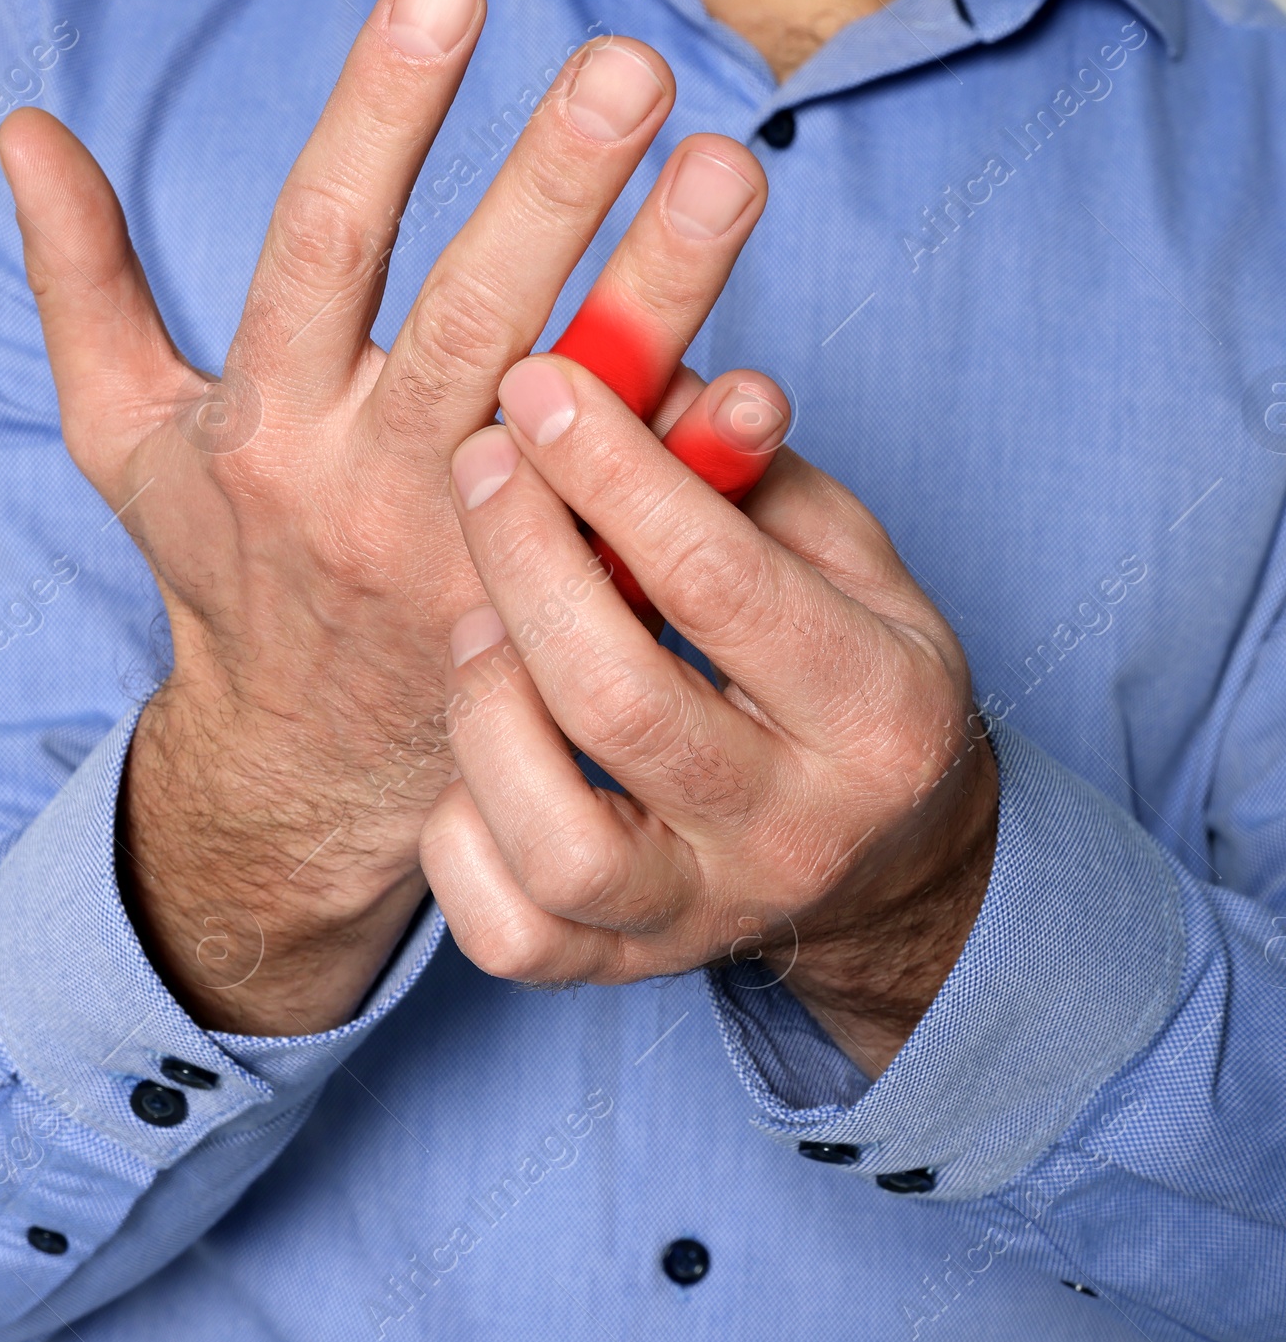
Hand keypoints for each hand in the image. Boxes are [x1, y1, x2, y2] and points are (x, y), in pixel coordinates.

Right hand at [0, 0, 770, 1034]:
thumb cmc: (232, 578)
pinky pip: (626, 537)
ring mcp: (468, 555)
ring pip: (562, 416)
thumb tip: (22, 135)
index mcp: (270, 422)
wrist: (304, 763)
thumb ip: (81, 287)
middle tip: (628, 73)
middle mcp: (371, 483)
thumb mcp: (126, 445)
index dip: (377, 116)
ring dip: (652, 294)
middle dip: (547, 190)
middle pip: (463, 320)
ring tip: (726, 172)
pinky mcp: (544, 615)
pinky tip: (761, 394)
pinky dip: (693, 466)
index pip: (320, 245)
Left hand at [422, 355, 999, 1077]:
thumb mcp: (848, 565)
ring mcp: (702, 916)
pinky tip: (478, 750)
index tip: (538, 387)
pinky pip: (507, 932)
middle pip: (618, 702)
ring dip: (488, 704)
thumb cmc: (850, 681)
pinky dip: (459, 838)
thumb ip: (757, 478)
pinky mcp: (624, 967)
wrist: (883, 866)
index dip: (613, 471)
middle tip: (478, 461)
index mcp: (876, 714)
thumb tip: (666, 374)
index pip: (719, 580)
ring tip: (475, 619)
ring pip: (555, 841)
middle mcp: (792, 832)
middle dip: (524, 558)